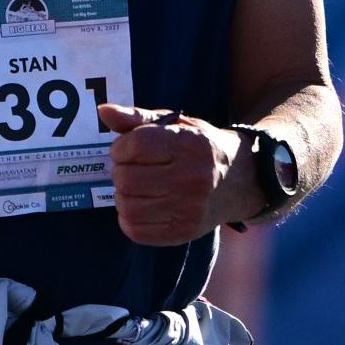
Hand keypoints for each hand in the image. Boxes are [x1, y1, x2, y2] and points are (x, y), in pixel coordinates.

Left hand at [103, 104, 240, 244]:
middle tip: (133, 168)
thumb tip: (103, 111)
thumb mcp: (176, 124)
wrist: (241, 182)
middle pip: (126, 178)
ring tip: (137, 187)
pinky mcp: (182, 233)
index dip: (121, 147)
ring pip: (127, 205)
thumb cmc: (200, 147)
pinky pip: (135, 230)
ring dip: (123, 195)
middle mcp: (191, 179)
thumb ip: (137, 118)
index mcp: (190, 145)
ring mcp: (188, 210)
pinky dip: (129, 218)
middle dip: (121, 170)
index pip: (134, 146)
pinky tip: (142, 206)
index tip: (128, 149)